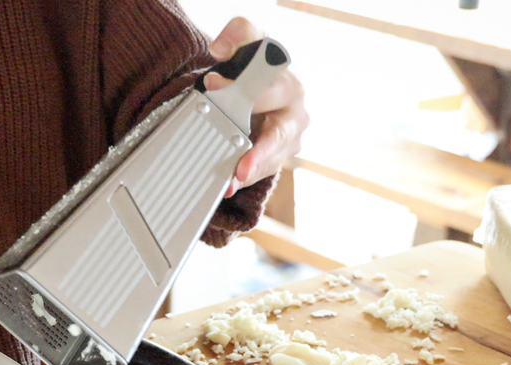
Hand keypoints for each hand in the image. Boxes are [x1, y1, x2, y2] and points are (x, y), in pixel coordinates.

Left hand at [204, 17, 308, 197]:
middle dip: (259, 148)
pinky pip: (263, 171)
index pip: (273, 88)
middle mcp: (294, 114)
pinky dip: (245, 178)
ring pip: (272, 158)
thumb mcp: (248, 41)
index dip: (248, 89)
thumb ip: (237, 34)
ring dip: (252, 169)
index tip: (215, 85)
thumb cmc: (253, 67)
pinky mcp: (278, 158)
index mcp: (288, 85)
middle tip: (239, 160)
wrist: (255, 89)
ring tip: (234, 179)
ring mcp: (288, 140)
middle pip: (279, 135)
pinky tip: (230, 184)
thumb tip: (220, 48)